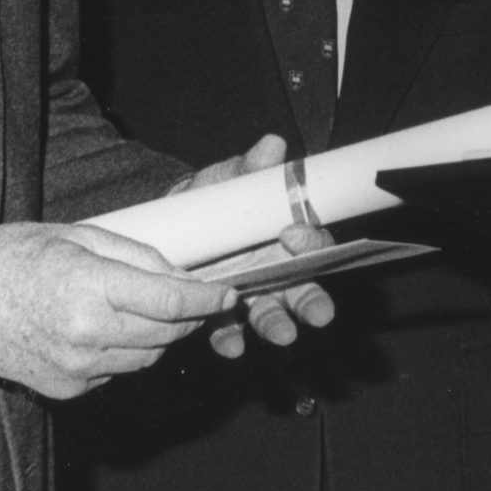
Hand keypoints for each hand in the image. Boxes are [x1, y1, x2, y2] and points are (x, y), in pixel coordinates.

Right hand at [0, 222, 236, 397]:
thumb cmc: (11, 257)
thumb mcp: (76, 235)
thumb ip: (135, 256)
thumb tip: (182, 274)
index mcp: (89, 288)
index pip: (170, 300)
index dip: (207, 298)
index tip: (227, 293)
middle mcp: (86, 335)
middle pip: (166, 332)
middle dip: (189, 315)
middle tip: (194, 296)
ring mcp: (77, 368)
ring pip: (148, 356)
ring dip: (160, 333)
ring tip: (147, 307)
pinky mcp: (67, 389)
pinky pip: (118, 371)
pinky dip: (126, 351)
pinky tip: (107, 327)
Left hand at [175, 135, 335, 357]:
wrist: (171, 225)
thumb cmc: (211, 199)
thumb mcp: (228, 179)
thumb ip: (250, 168)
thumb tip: (273, 144)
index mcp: (285, 235)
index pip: (312, 241)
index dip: (311, 240)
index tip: (293, 234)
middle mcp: (275, 268)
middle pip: (303, 287)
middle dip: (312, 301)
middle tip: (320, 314)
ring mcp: (248, 293)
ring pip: (271, 312)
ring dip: (278, 324)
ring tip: (282, 335)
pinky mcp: (220, 313)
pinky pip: (229, 329)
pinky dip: (230, 339)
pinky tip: (231, 346)